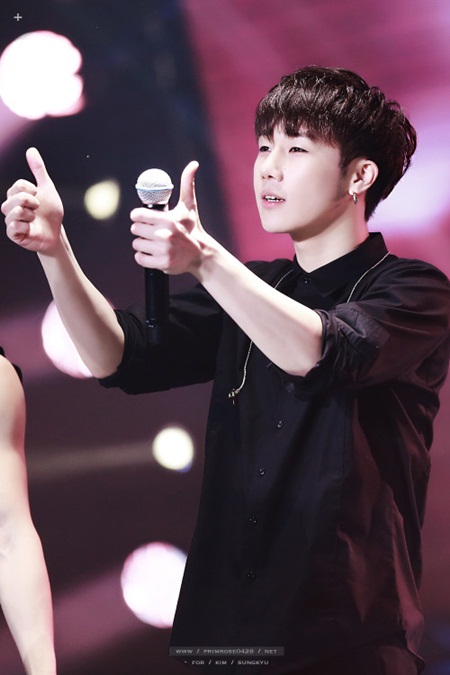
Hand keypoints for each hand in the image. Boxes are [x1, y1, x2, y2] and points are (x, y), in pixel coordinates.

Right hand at [1, 148, 63, 253]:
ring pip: (16, 211)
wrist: (56, 233)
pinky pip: (14, 227)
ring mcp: (10, 221)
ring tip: (34, 219)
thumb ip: (39, 170)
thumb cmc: (50, 212)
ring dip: (31, 215)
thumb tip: (31, 149)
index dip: (33, 191)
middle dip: (33, 202)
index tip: (39, 197)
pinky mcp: (13, 234)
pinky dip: (26, 226)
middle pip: (17, 197)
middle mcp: (9, 207)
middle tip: (38, 209)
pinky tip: (30, 228)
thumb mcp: (47, 188)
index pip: (19, 185)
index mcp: (15, 195)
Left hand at [130, 160, 208, 276]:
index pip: (137, 215)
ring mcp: (163, 250)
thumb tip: (193, 164)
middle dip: (141, 231)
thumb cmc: (192, 228)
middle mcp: (164, 235)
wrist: (201, 254)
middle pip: (135, 230)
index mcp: (167, 220)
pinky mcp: (162, 263)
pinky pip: (139, 259)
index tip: (144, 220)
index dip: (139, 217)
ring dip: (142, 244)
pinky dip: (143, 257)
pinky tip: (153, 254)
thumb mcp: (189, 205)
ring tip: (154, 243)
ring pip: (136, 244)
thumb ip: (187, 184)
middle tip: (152, 232)